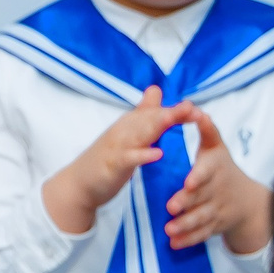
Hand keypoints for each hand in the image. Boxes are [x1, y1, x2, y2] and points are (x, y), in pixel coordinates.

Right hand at [41, 86, 197, 236]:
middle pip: (149, 119)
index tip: (195, 107)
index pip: (155, 113)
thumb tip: (155, 89)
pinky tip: (158, 154)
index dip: (175, 111)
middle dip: (170, 113)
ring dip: (156, 126)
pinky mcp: (112, 165)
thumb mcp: (127, 133)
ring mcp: (117, 147)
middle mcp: (123, 131)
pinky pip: (129, 158)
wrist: (79, 183)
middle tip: (190, 106)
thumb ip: (143, 113)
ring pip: (139, 134)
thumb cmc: (107, 158)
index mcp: (130, 124)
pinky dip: (143, 155)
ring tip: (173, 119)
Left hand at [164, 109, 270, 253]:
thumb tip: (195, 108)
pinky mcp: (213, 226)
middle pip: (202, 197)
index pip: (208, 173)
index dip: (199, 177)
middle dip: (187, 203)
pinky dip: (188, 240)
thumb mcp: (217, 147)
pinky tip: (173, 243)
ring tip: (169, 229)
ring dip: (185, 225)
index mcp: (216, 169)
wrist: (248, 201)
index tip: (188, 181)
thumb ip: (206, 130)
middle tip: (171, 207)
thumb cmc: (224, 167)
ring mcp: (217, 210)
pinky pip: (202, 235)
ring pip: (201, 219)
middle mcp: (217, 191)